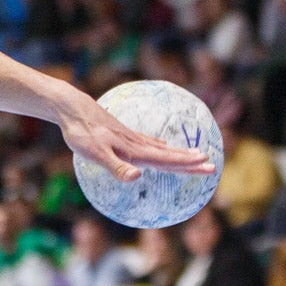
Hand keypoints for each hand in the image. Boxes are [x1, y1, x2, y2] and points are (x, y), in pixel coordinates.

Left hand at [57, 90, 213, 182]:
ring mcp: (131, 138)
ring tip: (197, 155)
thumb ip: (117, 168)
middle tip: (213, 166)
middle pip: (169, 155)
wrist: (72, 110)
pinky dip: (161, 146)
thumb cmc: (82, 134)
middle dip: (190, 162)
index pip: (166, 161)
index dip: (186, 165)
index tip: (208, 166)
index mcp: (134, 152)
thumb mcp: (96, 155)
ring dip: (179, 153)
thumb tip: (138, 176)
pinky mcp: (122, 134)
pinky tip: (163, 144)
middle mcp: (136, 144)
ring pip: (161, 148)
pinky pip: (148, 142)